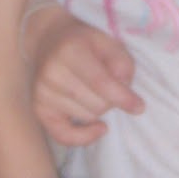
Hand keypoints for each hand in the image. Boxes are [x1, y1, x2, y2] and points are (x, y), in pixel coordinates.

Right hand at [27, 7, 143, 145]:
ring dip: (98, 111)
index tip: (139, 107)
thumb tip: (125, 91)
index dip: (122, 97)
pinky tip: (98, 127)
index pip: (100, 82)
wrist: (48, 40)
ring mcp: (42, 93)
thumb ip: (121, 63)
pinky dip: (84, 137)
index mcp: (70, 51)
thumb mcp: (108, 42)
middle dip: (111, 100)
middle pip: (96, 104)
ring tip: (94, 93)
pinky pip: (64, 135)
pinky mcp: (38, 109)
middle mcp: (52, 73)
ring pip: (86, 117)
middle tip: (109, 88)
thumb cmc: (84, 43)